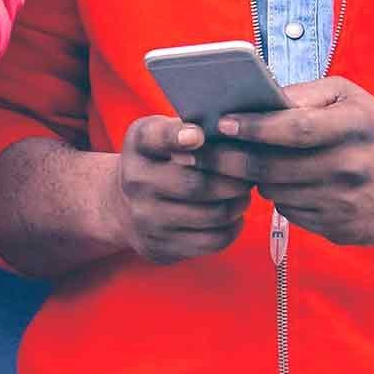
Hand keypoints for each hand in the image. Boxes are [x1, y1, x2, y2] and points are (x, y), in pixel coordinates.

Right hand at [100, 115, 254, 263]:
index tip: (198, 136)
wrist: (122, 206)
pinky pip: (212, 241)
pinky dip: (232, 228)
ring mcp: (146, 219)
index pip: (157, 138)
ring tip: (244, 193)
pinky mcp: (160, 247)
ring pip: (212, 215)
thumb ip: (188, 126)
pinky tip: (233, 216)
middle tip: (251, 174)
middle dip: (235, 180)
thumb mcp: (161, 133)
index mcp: (139, 144)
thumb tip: (231, 129)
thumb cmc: (158, 160)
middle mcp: (136, 182)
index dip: (178, 137)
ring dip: (238, 204)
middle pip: (198, 185)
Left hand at [199, 78, 373, 245]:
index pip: (294, 129)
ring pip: (276, 195)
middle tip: (199, 154)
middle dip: (230, 161)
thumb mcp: (351, 98)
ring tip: (242, 165)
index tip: (222, 123)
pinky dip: (281, 199)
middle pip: (274, 169)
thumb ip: (305, 95)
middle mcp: (350, 167)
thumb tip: (258, 100)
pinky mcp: (343, 231)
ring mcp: (346, 204)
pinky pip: (293, 215)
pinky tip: (283, 185)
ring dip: (254, 181)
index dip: (253, 128)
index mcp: (354, 127)